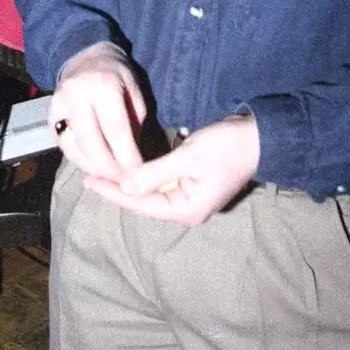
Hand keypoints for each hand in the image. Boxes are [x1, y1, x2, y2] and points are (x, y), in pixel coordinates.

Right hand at [50, 42, 146, 181]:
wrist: (84, 57)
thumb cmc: (115, 75)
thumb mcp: (133, 89)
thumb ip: (135, 121)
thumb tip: (134, 158)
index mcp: (102, 86)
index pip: (115, 129)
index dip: (127, 156)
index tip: (138, 173)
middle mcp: (76, 95)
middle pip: (90, 142)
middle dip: (108, 167)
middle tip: (123, 181)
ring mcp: (58, 106)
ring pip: (73, 148)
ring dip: (92, 168)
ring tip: (109, 177)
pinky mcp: (49, 117)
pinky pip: (64, 146)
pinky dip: (79, 160)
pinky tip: (94, 165)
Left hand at [85, 114, 259, 225]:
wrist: (260, 139)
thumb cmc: (227, 146)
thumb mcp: (189, 156)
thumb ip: (155, 173)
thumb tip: (125, 186)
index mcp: (186, 208)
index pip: (140, 203)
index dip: (113, 192)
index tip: (89, 181)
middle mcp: (188, 209)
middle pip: (145, 202)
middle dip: (118, 189)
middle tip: (90, 176)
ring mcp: (192, 199)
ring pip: (153, 194)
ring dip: (130, 183)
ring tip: (104, 174)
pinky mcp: (194, 186)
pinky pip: (163, 185)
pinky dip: (145, 177)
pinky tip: (131, 170)